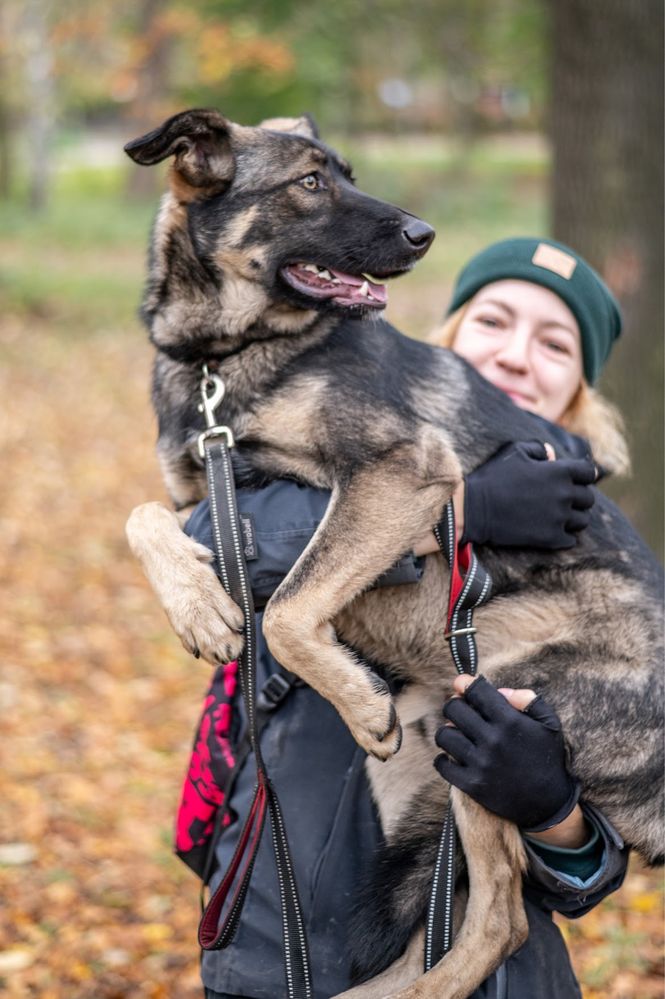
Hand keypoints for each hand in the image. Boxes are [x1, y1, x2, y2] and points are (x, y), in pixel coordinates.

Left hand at [434, 674, 578, 830]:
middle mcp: (493, 740)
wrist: (549, 804)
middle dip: (454, 705)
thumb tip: (500, 691)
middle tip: (460, 710)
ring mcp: (481, 763)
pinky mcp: (472, 785)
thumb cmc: (547, 758)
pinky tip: (453, 756)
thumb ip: (528, 700)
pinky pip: (442, 764)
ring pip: (444, 735)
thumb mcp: (550, 724)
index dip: (464, 683)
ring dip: (447, 731)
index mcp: (510, 721)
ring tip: (457, 734)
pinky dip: (443, 759)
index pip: (475, 691)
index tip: (461, 684)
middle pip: (453, 709)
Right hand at [462, 441, 596, 548]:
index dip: (584, 474)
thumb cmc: (493, 477)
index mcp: (558, 472)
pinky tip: (552, 530)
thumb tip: (552, 454)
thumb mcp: (514, 452)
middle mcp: (563, 494)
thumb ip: (539, 449)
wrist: (474, 509)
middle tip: (564, 498)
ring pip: (583, 520)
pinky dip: (565, 536)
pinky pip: (571, 540)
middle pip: (588, 498)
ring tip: (560, 515)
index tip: (579, 478)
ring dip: (574, 517)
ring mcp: (558, 518)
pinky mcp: (550, 538)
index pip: (589, 472)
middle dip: (579, 496)